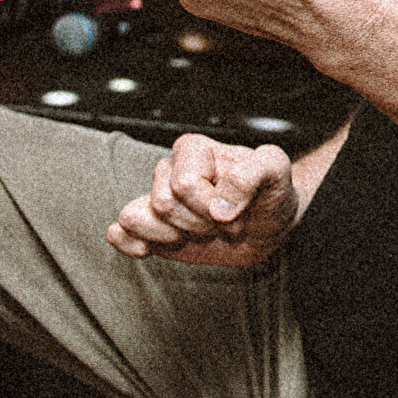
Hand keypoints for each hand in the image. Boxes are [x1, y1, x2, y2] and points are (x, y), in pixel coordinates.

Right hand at [106, 132, 299, 266]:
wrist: (268, 225)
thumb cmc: (269, 194)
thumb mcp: (277, 172)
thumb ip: (255, 173)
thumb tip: (220, 207)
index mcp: (193, 150)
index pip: (185, 184)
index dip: (213, 206)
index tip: (237, 211)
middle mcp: (169, 171)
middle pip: (164, 205)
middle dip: (199, 223)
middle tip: (222, 223)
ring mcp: (156, 200)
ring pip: (136, 219)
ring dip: (174, 236)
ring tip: (201, 231)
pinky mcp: (151, 228)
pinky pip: (120, 234)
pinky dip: (133, 245)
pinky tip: (158, 247)